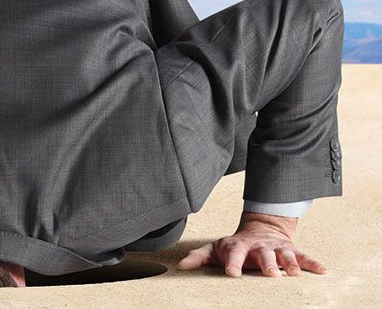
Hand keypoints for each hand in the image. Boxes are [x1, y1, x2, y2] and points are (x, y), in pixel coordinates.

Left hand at [177, 211, 327, 276]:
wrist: (261, 229)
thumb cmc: (235, 245)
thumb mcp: (216, 248)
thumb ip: (199, 257)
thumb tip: (180, 266)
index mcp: (239, 247)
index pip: (234, 254)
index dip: (232, 263)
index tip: (232, 274)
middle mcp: (259, 247)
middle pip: (263, 255)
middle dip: (267, 264)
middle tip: (270, 275)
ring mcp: (276, 248)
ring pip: (284, 255)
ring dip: (290, 264)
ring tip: (294, 274)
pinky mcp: (291, 250)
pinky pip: (304, 256)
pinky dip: (313, 263)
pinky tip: (322, 271)